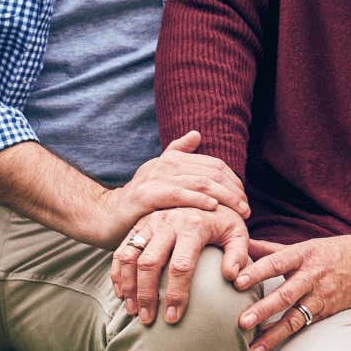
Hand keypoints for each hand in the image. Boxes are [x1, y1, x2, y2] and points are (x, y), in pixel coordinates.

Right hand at [94, 131, 249, 246]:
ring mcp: (155, 178)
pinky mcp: (146, 195)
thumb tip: (196, 133)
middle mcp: (165, 164)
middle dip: (233, 190)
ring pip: (200, 182)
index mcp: (172, 159)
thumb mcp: (159, 177)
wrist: (104, 216)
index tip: (244, 196)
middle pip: (211, 172)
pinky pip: (178, 194)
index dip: (233, 179)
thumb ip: (177, 154)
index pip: (213, 164)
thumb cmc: (138, 202)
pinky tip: (213, 208)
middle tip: (246, 207)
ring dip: (224, 197)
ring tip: (239, 210)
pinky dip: (198, 199)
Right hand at [111, 205, 250, 324]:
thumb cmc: (223, 221)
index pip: (181, 266)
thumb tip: (232, 278)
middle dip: (147, 295)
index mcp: (193, 225)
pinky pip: (121, 250)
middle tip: (148, 320)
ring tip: (133, 311)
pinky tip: (122, 294)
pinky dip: (117, 273)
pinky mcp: (139, 225)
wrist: (206, 195)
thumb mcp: (237, 233)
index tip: (173, 317)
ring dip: (129, 286)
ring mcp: (150, 222)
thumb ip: (238, 255)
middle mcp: (168, 221)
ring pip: (130, 256)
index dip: (176, 294)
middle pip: (150, 263)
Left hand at [232, 229, 350, 350]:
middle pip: (285, 294)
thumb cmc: (335, 251)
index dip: (258, 271)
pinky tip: (270, 346)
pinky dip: (286, 335)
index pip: (277, 262)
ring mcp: (321, 295)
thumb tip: (242, 244)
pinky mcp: (327, 310)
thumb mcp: (306, 245)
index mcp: (304, 254)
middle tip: (242, 322)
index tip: (237, 280)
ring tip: (253, 349)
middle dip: (263, 309)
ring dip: (272, 334)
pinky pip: (304, 324)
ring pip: (294, 317)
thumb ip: (272, 249)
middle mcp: (312, 276)